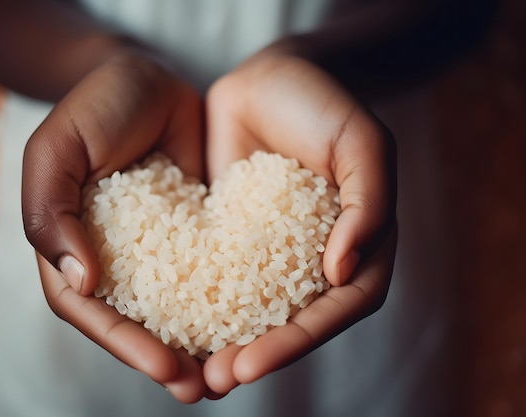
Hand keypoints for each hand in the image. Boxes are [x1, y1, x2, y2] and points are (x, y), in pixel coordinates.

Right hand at [21, 50, 208, 402]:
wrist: (146, 78)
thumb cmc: (94, 108)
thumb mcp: (56, 150)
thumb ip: (50, 212)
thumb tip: (79, 280)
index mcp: (68, 248)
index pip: (89, 311)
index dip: (123, 344)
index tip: (165, 366)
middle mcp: (109, 259)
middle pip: (132, 323)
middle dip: (162, 359)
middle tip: (200, 388)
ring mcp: (152, 251)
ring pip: (171, 309)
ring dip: (195, 345)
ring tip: (227, 374)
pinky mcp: (191, 235)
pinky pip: (205, 274)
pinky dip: (220, 303)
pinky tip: (247, 324)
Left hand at [202, 53, 397, 393]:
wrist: (271, 79)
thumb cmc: (326, 104)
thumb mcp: (363, 143)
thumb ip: (368, 203)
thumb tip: (345, 270)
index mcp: (358, 246)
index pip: (338, 308)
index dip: (299, 340)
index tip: (253, 361)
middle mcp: (316, 259)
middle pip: (293, 321)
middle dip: (257, 354)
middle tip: (215, 379)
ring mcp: (272, 253)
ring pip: (254, 309)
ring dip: (225, 343)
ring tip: (190, 372)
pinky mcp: (233, 239)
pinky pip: (218, 276)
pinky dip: (201, 305)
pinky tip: (170, 324)